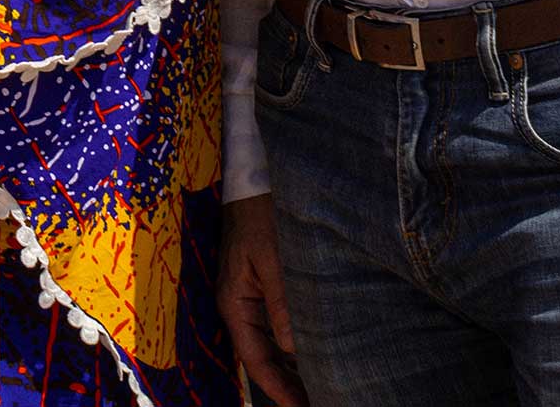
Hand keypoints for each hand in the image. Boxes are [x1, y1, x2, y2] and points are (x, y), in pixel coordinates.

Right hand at [218, 194, 302, 406]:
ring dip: (295, 368)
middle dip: (289, 385)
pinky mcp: (267, 285)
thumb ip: (283, 303)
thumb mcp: (274, 256)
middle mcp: (241, 305)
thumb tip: (294, 350)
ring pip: (274, 345)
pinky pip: (281, 327)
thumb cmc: (263, 212)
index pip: (256, 360)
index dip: (279, 390)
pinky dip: (298, 345)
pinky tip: (318, 353)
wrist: (258, 176)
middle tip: (319, 403)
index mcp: (236, 302)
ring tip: (323, 388)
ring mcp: (253, 296)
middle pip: (264, 358)